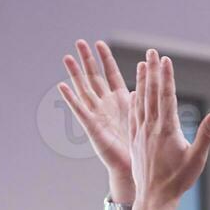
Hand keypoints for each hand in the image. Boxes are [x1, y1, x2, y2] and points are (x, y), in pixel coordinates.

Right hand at [57, 39, 134, 200]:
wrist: (136, 169)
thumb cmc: (143, 147)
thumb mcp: (147, 118)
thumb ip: (144, 101)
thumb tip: (148, 86)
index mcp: (122, 103)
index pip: (112, 75)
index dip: (106, 60)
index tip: (99, 43)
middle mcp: (107, 106)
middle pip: (95, 78)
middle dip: (87, 60)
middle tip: (79, 40)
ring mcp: (98, 116)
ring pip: (85, 90)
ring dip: (75, 74)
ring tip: (66, 57)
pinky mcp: (93, 129)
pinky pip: (81, 112)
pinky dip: (71, 99)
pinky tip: (62, 87)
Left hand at [127, 49, 209, 209]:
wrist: (154, 197)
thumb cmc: (178, 180)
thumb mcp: (197, 159)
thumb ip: (206, 135)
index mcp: (166, 129)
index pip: (165, 96)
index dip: (165, 77)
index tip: (164, 59)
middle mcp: (150, 127)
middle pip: (150, 93)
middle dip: (151, 71)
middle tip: (151, 53)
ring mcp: (140, 133)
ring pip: (139, 101)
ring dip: (141, 81)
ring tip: (141, 65)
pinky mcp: (136, 140)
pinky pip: (134, 114)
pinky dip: (134, 100)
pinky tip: (133, 93)